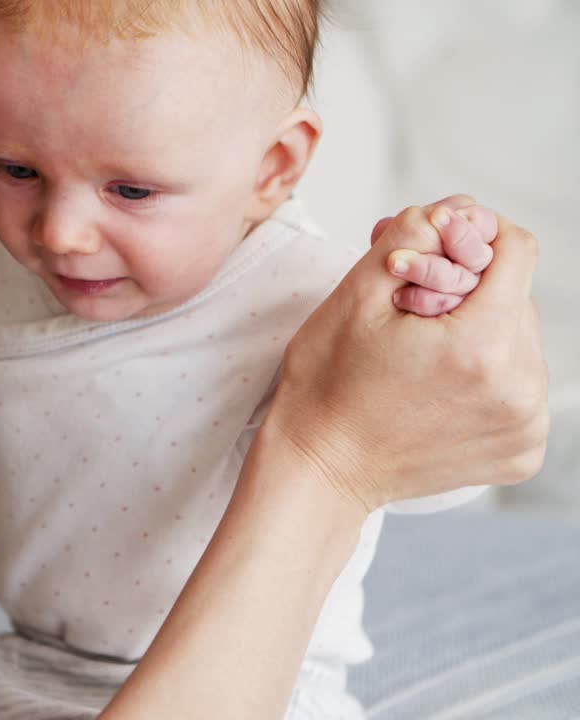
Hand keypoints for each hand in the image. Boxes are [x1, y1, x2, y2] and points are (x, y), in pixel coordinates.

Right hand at [269, 200, 547, 512]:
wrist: (320, 468)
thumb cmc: (326, 387)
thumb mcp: (353, 297)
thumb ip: (410, 238)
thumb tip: (454, 210)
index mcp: (481, 346)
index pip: (518, 252)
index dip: (476, 238)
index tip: (436, 252)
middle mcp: (519, 389)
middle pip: (519, 298)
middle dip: (472, 290)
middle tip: (414, 306)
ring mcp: (525, 426)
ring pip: (522, 342)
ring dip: (482, 332)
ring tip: (424, 353)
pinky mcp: (523, 452)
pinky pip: (522, 387)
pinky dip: (489, 377)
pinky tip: (441, 387)